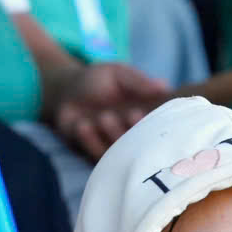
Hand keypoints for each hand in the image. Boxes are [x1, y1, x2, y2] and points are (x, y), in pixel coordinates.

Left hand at [48, 60, 167, 159]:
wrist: (66, 92)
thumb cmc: (98, 81)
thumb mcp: (119, 74)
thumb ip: (138, 82)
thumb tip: (164, 85)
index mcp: (149, 115)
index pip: (165, 124)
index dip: (164, 121)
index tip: (158, 111)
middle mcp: (137, 134)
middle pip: (148, 142)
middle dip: (140, 130)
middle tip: (132, 113)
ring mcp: (118, 146)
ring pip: (124, 152)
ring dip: (115, 135)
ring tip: (104, 116)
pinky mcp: (97, 154)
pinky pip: (98, 156)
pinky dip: (91, 142)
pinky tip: (83, 125)